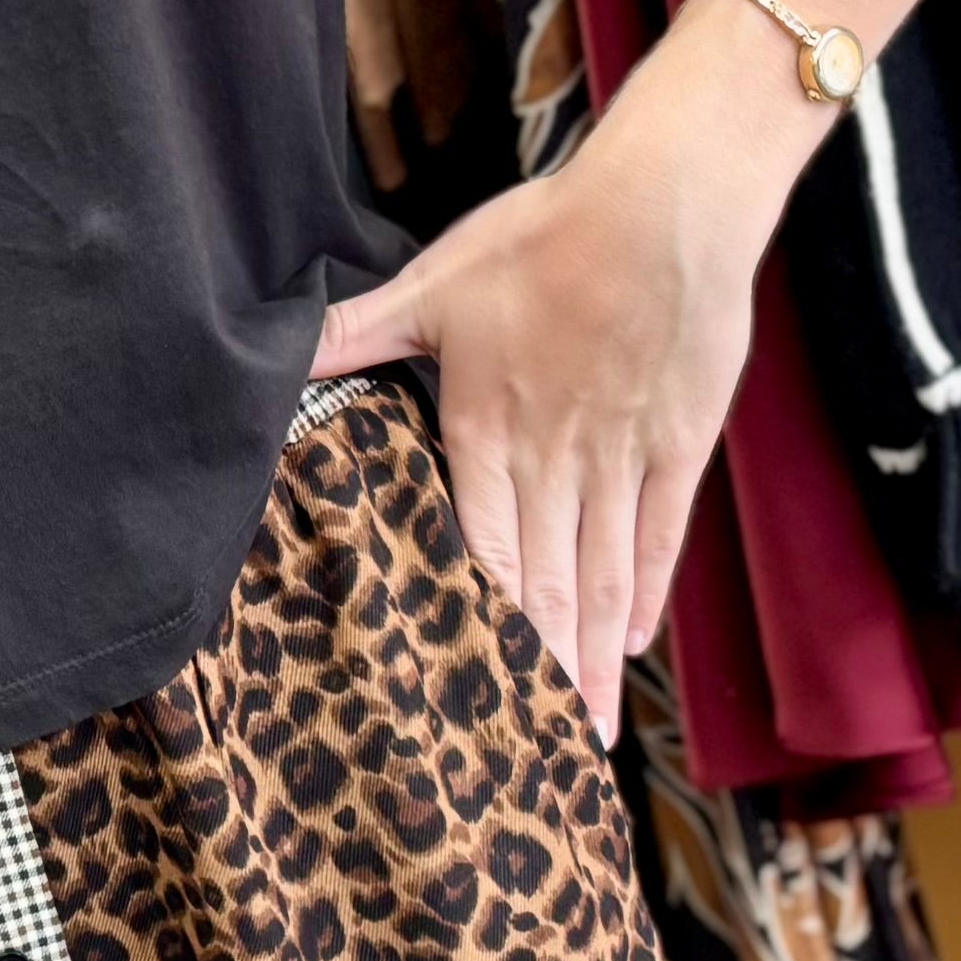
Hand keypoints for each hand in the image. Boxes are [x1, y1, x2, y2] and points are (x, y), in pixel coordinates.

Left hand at [314, 63, 788, 739]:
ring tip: (591, 731)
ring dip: (597, 657)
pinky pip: (660, 535)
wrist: (665, 204)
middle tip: (535, 755)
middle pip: (547, 586)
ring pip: (605, 577)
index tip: (468, 695)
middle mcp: (556, 460)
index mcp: (487, 430)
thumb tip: (281, 350)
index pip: (478, 551)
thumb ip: (360, 332)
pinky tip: (634, 642)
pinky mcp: (679, 444)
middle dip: (541, 675)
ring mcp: (623, 457)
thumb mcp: (436, 282)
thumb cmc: (545, 235)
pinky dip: (645, 592)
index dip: (475, 629)